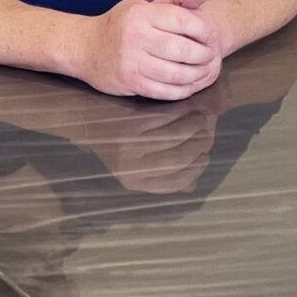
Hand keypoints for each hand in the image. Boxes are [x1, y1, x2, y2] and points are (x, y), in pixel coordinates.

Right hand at [79, 0, 223, 99]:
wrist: (85, 47)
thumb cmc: (119, 25)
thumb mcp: (143, 4)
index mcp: (141, 14)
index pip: (183, 21)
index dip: (203, 30)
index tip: (211, 36)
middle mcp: (135, 37)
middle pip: (182, 49)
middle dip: (203, 55)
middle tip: (210, 56)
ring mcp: (131, 61)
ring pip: (176, 73)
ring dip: (195, 75)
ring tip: (203, 72)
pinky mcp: (129, 82)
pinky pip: (163, 91)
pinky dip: (181, 91)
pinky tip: (188, 86)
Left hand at [91, 97, 222, 194]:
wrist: (88, 120)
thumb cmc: (118, 146)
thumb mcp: (137, 169)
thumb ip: (163, 178)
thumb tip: (191, 186)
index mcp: (135, 183)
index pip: (176, 182)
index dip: (196, 170)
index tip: (205, 157)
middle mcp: (132, 169)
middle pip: (179, 158)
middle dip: (199, 145)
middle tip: (208, 135)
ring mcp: (130, 146)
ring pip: (175, 136)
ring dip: (195, 126)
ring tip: (203, 120)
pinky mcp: (130, 124)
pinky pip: (165, 119)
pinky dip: (182, 113)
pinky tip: (190, 109)